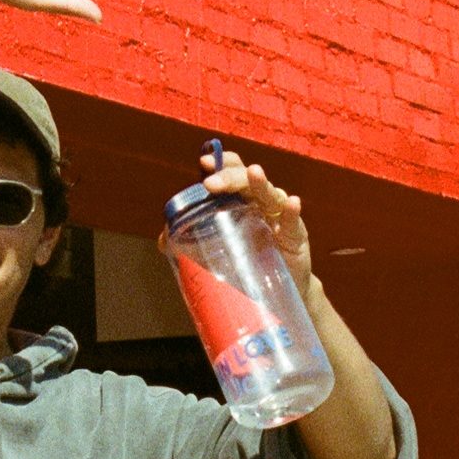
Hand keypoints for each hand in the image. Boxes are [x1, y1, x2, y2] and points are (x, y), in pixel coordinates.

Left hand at [186, 141, 315, 296]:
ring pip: (270, 194)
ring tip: (255, 173)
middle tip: (211, 183)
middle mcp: (259, 201)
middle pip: (246, 179)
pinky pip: (292, 222)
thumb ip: (189, 240)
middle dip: (229, 176)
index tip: (204, 163)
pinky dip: (291, 212)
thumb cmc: (244, 263)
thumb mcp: (215, 249)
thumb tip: (163, 239)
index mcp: (239, 199)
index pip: (231, 171)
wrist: (274, 295)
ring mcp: (278, 216)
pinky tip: (292, 203)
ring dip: (261, 183)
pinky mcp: (295, 236)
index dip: (220, 164)